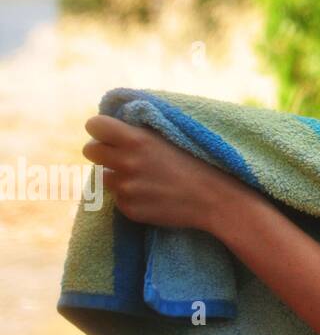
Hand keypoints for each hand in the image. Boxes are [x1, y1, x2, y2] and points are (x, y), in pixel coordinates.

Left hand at [83, 115, 244, 231]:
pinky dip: (130, 196)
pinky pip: (118, 198)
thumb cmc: (197, 161)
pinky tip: (152, 194)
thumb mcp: (170, 136)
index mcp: (137, 140)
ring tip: (144, 177)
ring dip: (117, 175)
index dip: (100, 128)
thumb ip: (140, 131)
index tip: (109, 133)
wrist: (214, 199)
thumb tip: (114, 124)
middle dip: (102, 150)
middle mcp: (126, 163)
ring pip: (103, 177)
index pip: (95, 125)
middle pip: (90, 150)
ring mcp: (126, 188)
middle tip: (120, 153)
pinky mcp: (128, 209)